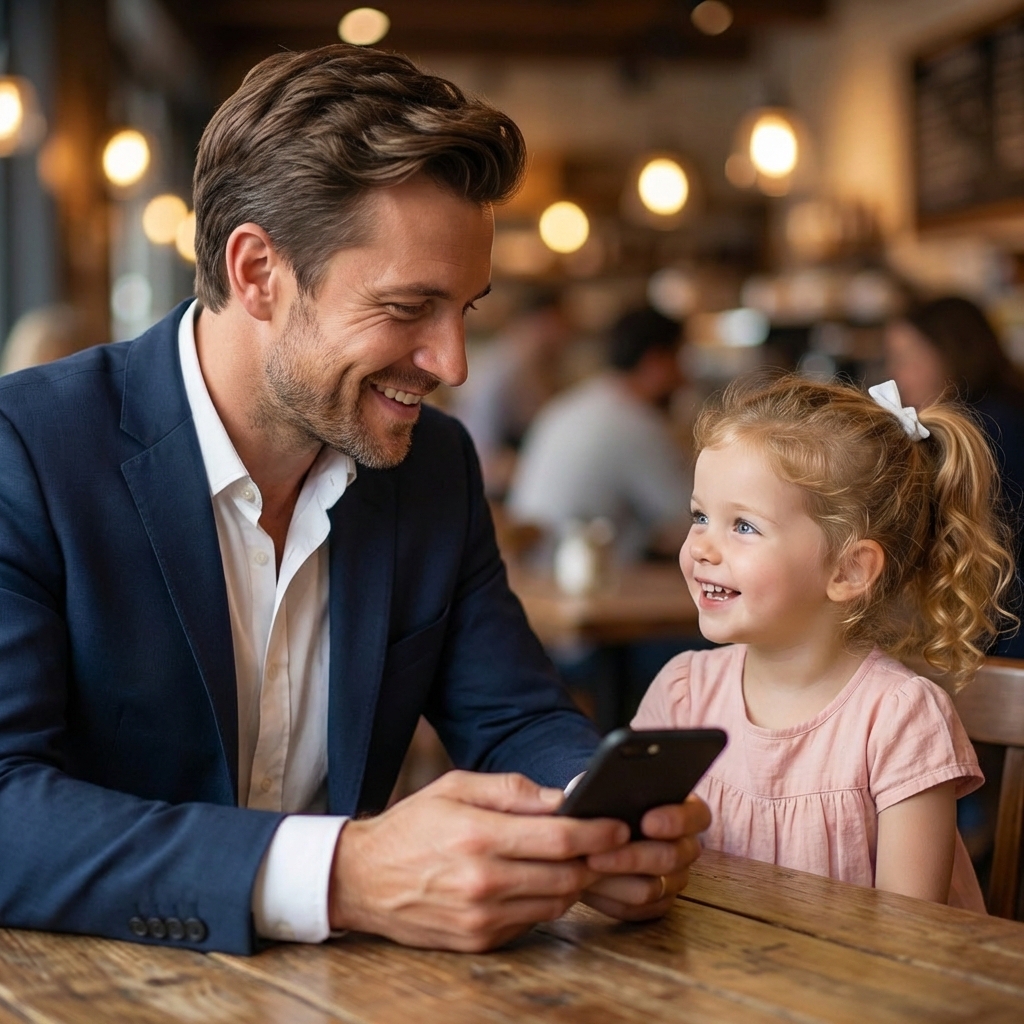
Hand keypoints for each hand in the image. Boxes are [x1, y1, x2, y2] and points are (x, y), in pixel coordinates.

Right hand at [328, 771, 630, 950]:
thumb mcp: (455, 787)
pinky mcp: (479, 941)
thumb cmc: (412, 825)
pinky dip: (543, 901)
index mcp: (479, 836)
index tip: (619, 825)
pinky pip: (532, 922)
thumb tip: (561, 796)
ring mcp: (481, 918)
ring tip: (571, 859)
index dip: (597, 832)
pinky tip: (533, 881)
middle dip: (593, 859)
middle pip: (566, 876)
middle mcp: (483, 882)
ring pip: (556, 903)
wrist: (361, 879)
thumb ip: (511, 790)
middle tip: (605, 843)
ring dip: (572, 882)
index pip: (559, 838)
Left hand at [580, 794, 710, 920]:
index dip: (677, 820)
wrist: (586, 835)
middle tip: (598, 852)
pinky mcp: (658, 903)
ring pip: (654, 887)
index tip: (647, 822)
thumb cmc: (600, 804)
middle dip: (633, 855)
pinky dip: (612, 899)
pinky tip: (590, 887)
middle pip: (673, 857)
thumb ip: (612, 787)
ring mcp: (675, 878)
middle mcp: (686, 846)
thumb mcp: (603, 786)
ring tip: (587, 866)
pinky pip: (641, 909)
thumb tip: (607, 795)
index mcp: (684, 811)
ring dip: (616, 879)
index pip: (698, 815)